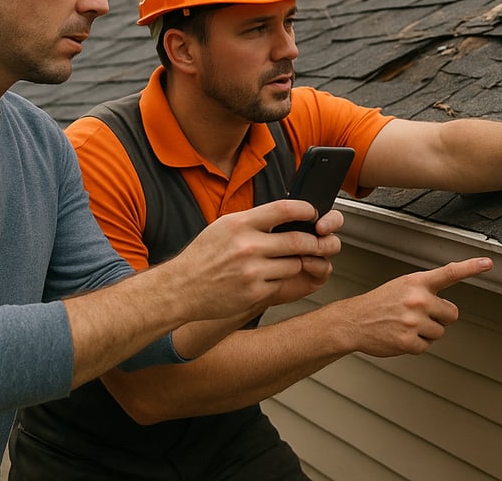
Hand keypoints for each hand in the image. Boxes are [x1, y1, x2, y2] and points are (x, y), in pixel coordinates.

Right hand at [166, 199, 341, 320]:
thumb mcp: (223, 227)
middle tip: (320, 241)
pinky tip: (266, 277)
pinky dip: (280, 280)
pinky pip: (281, 283)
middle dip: (315, 241)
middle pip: (298, 240)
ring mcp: (252, 271)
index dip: (305, 210)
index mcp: (239, 224)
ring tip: (283, 261)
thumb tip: (286, 214)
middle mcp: (247, 246)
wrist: (181, 288)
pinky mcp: (254, 292)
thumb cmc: (203, 256)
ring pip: (294, 264)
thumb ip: (253, 221)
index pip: (284, 209)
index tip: (312, 213)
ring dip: (295, 262)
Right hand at [336, 257, 492, 356]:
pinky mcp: (408, 341)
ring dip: (426, 332)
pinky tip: (400, 336)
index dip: (471, 267)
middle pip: (452, 314)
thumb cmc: (381, 302)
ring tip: (405, 324)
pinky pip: (426, 346)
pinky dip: (416, 344)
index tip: (488, 262)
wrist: (354, 320)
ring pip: (439, 332)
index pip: (450, 272)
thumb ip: (427, 290)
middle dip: (440, 317)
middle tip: (418, 315)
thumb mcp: (403, 286)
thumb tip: (449, 307)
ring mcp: (413, 321)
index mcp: (417, 282)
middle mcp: (418, 299)